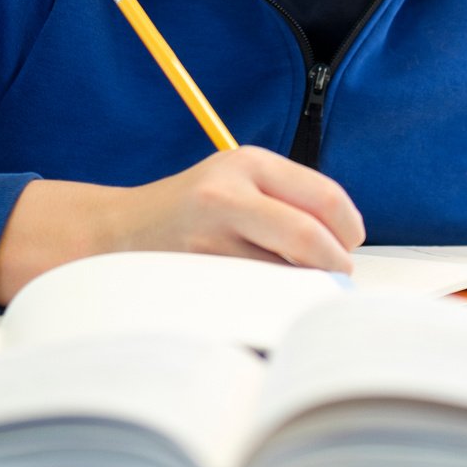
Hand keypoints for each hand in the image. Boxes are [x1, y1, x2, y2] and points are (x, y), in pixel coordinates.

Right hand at [0, 146, 364, 305]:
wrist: (117, 232)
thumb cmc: (194, 212)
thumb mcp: (239, 181)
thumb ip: (290, 199)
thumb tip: (347, 245)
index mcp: (248, 163)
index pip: (324, 198)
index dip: (349, 230)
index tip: (350, 246)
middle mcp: (227, 195)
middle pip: (308, 239)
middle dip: (333, 265)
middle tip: (336, 277)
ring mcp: (207, 239)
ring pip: (284, 273)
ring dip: (301, 288)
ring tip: (295, 287)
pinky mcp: (193, 276)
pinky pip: (254, 298)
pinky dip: (272, 304)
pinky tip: (264, 300)